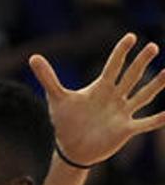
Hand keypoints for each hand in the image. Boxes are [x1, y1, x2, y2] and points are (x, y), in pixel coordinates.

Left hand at [30, 33, 164, 165]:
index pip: (113, 66)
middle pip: (131, 76)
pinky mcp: (125, 129)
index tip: (131, 37)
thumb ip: (48, 78)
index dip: (120, 52)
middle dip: (141, 62)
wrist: (71, 147)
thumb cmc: (66, 121)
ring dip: (156, 85)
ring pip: (143, 96)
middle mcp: (115, 97)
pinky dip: (158, 119)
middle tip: (152, 47)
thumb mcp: (56, 98)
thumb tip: (32, 57)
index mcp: (100, 88)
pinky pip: (145, 123)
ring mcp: (122, 112)